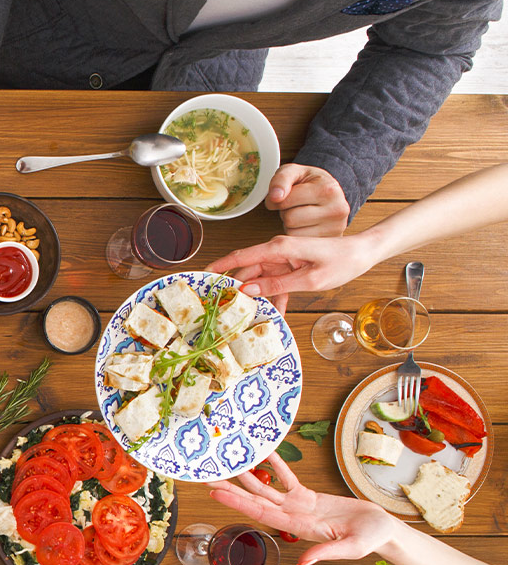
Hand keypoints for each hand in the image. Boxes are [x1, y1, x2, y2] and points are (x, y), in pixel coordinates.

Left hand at [206, 453, 402, 564]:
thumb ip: (326, 553)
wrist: (381, 530)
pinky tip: (263, 454)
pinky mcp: (308, 497)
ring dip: (247, 476)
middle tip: (207, 476)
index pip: (261, 514)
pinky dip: (275, 466)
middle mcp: (291, 516)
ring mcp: (298, 506)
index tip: (215, 493)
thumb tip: (303, 562)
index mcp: (298, 527)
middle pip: (255, 500)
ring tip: (228, 463)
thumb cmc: (369, 539)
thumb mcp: (351, 548)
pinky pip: (287, 479)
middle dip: (231, 489)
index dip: (238, 502)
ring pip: (266, 489)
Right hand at [207, 232, 377, 311]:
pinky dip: (273, 297)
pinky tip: (274, 313)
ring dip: (255, 296)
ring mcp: (283, 260)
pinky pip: (275, 283)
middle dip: (235, 288)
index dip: (219, 266)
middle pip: (247, 271)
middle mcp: (277, 251)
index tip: (202, 276)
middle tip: (222, 308)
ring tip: (246, 315)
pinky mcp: (290, 267)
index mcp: (278, 248)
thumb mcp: (309, 278)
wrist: (363, 253)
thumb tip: (247, 290)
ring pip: (260, 280)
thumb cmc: (341, 262)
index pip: (240, 256)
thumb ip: (277, 284)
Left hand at [265, 164, 350, 235]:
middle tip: (296, 204)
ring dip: (290, 224)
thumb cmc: (309, 182)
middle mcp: (337, 210)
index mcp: (328, 190)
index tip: (285, 194)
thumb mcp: (293, 171)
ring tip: (302, 213)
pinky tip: (306, 224)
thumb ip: (281, 179)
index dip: (277, 199)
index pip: (284, 202)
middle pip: (289, 219)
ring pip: (292, 233)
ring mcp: (336, 228)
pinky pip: (298, 245)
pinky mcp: (330, 240)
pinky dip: (297, 235)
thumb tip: (275, 197)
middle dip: (285, 212)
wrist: (330, 192)